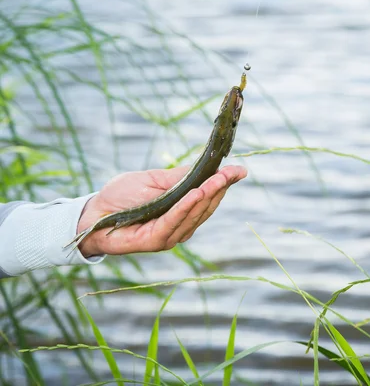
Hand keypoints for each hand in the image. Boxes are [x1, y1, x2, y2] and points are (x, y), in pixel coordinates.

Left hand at [76, 165, 246, 257]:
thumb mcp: (155, 180)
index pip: (208, 196)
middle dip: (220, 187)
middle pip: (206, 206)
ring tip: (218, 178)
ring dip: (207, 196)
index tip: (241, 171)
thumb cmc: (121, 196)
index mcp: (182, 209)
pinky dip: (187, 207)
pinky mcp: (156, 241)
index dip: (224, 183)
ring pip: (194, 215)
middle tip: (232, 171)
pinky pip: (175, 221)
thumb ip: (180, 177)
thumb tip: (208, 165)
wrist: (92, 213)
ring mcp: (170, 235)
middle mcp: (181, 224)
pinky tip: (196, 193)